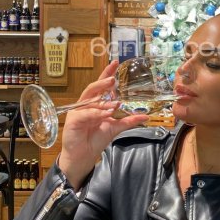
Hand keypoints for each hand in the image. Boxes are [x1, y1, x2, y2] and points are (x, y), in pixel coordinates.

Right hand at [60, 60, 148, 188]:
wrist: (84, 156)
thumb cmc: (95, 139)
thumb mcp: (115, 128)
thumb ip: (128, 121)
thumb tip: (145, 116)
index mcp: (95, 103)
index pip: (101, 85)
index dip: (107, 73)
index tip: (116, 63)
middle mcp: (86, 104)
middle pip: (93, 88)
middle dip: (103, 81)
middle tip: (113, 78)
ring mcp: (78, 111)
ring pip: (90, 99)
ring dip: (102, 98)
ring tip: (115, 100)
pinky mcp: (73, 120)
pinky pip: (86, 114)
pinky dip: (96, 113)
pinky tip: (106, 113)